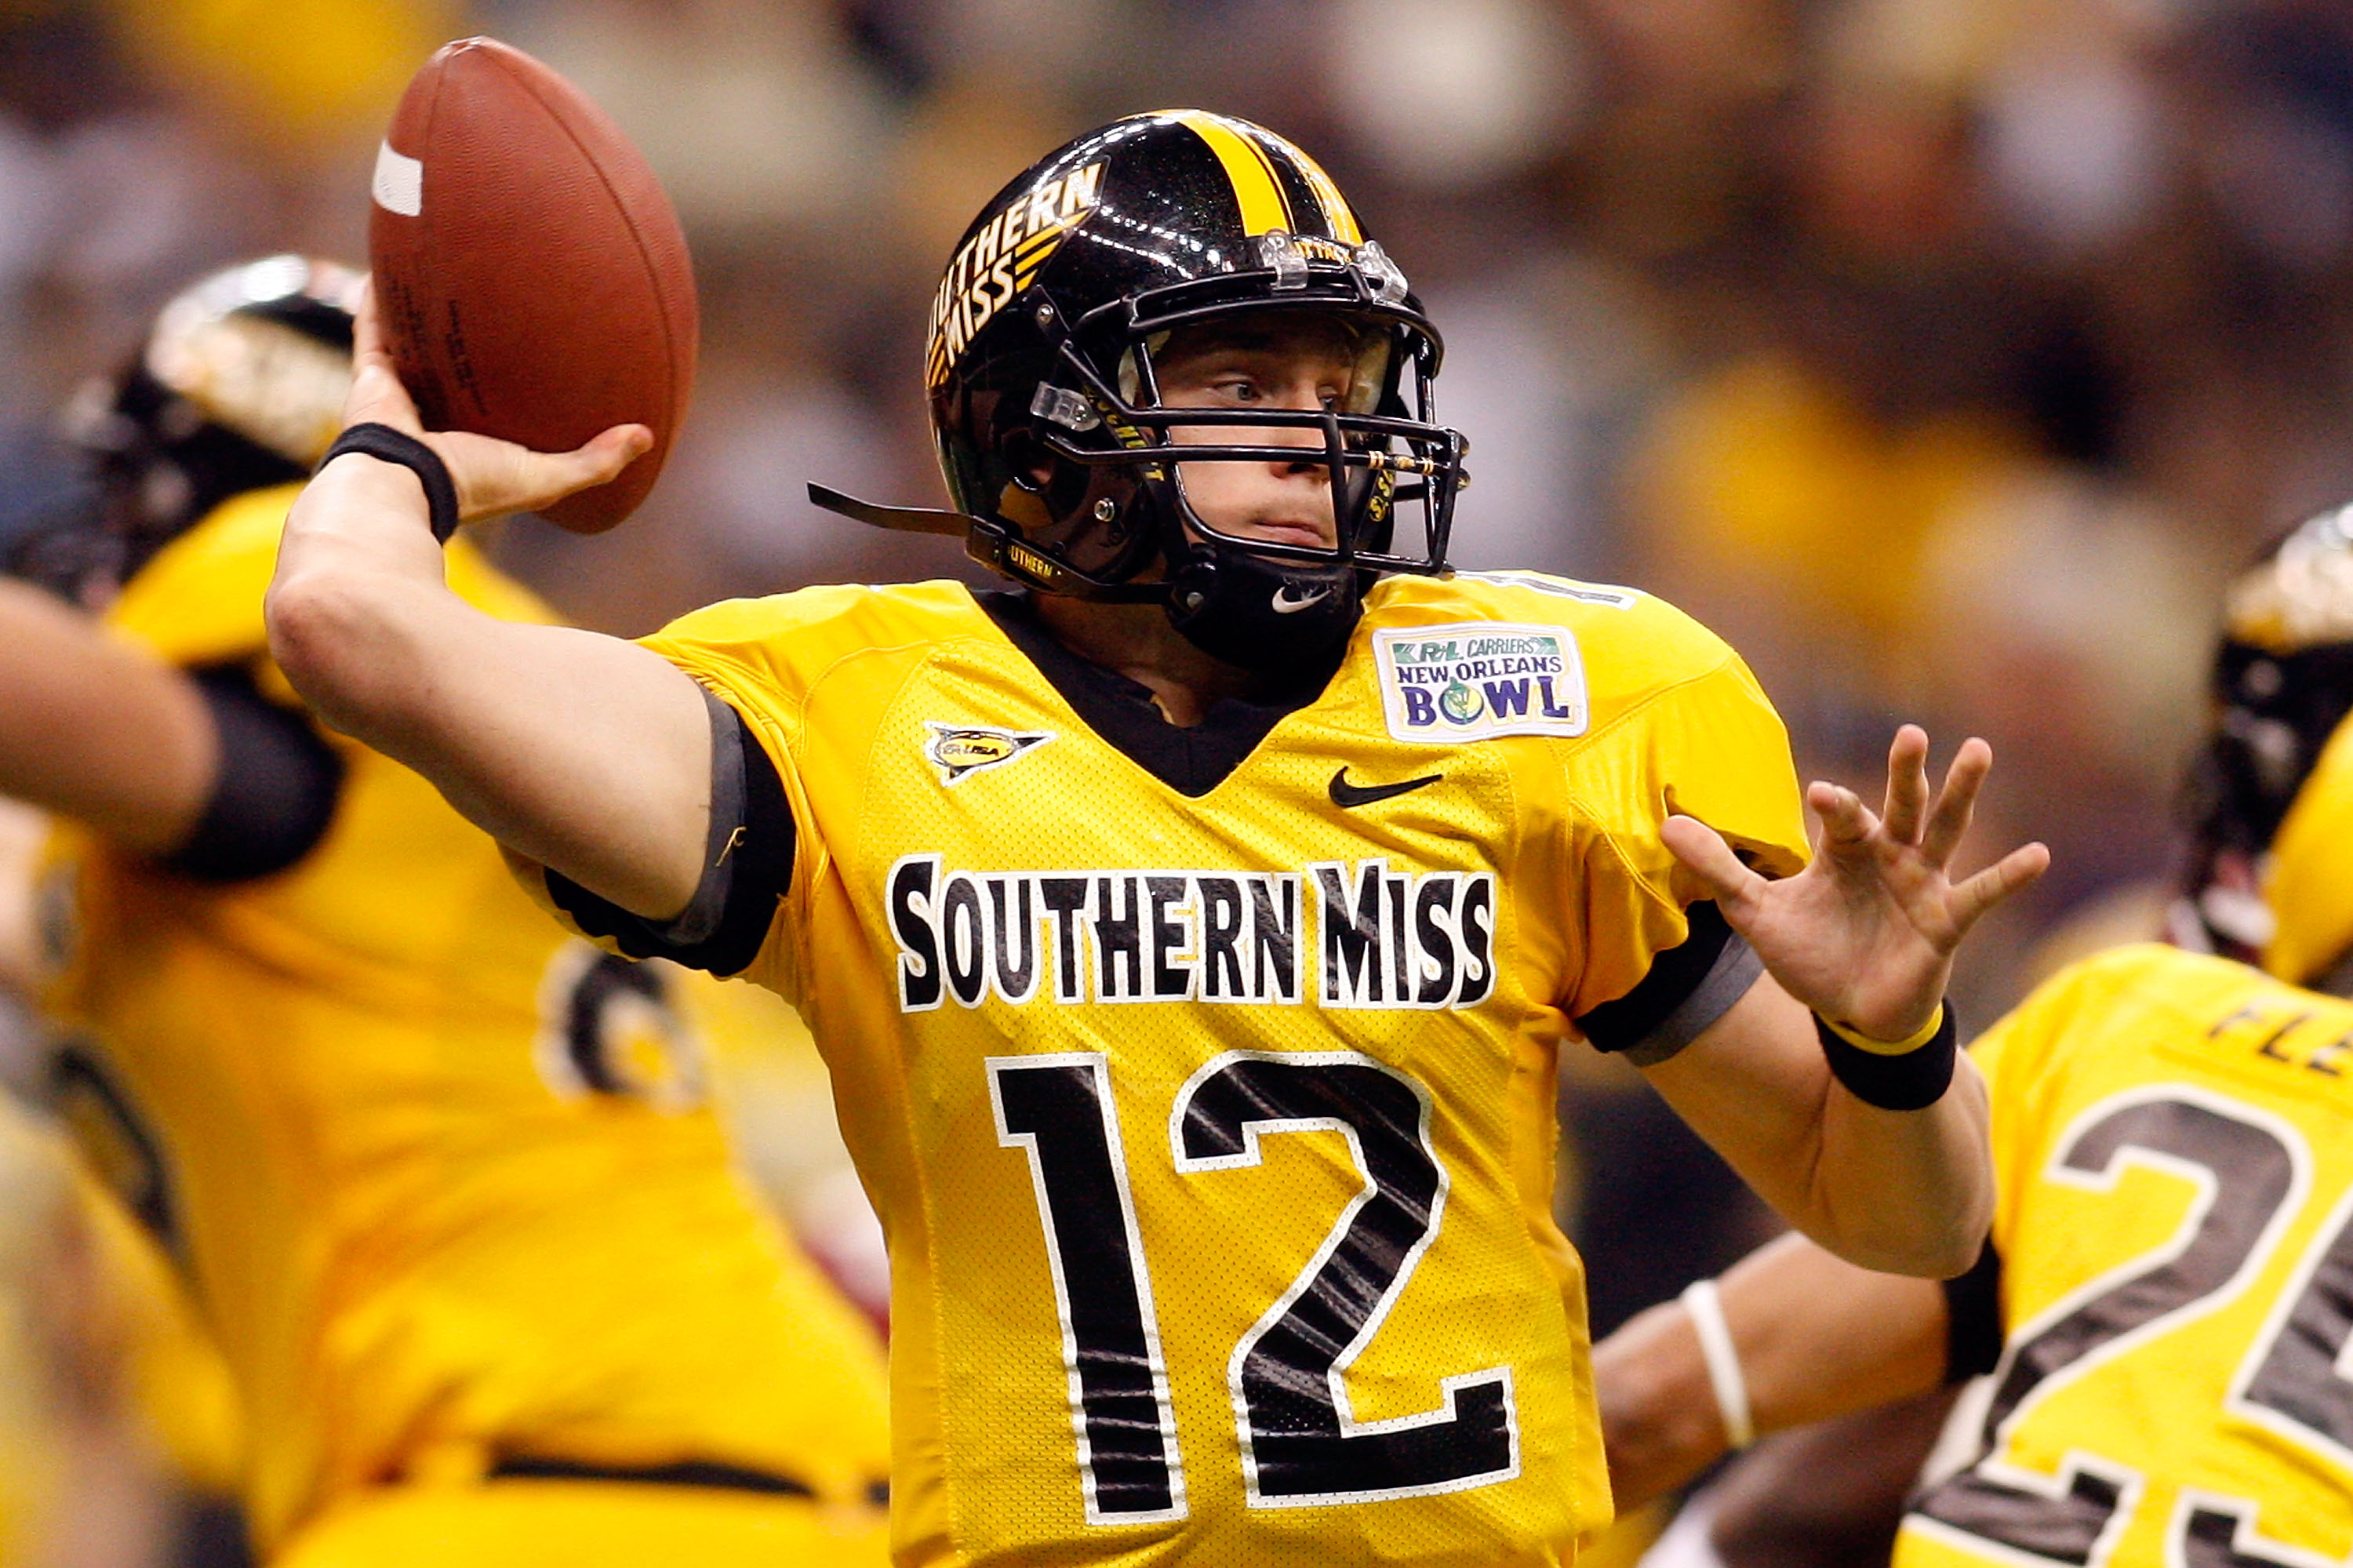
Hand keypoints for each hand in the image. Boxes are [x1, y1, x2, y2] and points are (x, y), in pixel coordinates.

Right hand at [340, 281, 651, 524]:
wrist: (404, 485)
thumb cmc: (473, 485)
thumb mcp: (547, 477)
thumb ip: (596, 461)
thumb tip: (647, 436)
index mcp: (474, 440)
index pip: (499, 406)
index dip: (518, 383)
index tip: (545, 350)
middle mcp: (436, 417)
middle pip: (455, 368)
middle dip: (470, 339)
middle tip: (494, 295)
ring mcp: (402, 395)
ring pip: (413, 345)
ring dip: (423, 313)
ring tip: (440, 272)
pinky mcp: (371, 377)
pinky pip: (374, 329)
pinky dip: (377, 301)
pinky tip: (388, 266)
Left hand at [1661, 726, 2048, 1040]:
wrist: (1849, 1012)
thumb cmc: (1809, 954)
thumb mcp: (1756, 913)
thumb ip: (1720, 868)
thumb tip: (1664, 825)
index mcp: (1843, 851)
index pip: (1841, 817)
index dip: (1835, 806)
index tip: (1821, 795)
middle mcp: (1887, 856)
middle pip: (1899, 805)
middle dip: (1906, 771)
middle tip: (1913, 733)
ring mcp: (1922, 884)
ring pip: (1944, 830)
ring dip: (1961, 793)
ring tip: (1978, 751)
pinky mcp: (1947, 921)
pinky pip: (1981, 894)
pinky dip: (2009, 876)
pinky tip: (2038, 854)